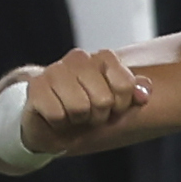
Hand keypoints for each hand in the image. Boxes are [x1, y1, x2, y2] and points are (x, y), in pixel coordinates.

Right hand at [20, 48, 149, 154]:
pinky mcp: (36, 86)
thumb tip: (144, 94)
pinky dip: (59, 123)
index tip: (112, 108)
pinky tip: (57, 117)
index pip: (125, 86)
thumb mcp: (116, 103)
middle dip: (98, 116)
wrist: (51, 119)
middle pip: (103, 100)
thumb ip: (134, 94)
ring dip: (77, 120)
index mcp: (102, 58)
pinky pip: (57, 115)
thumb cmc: (88, 109)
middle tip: (89, 114)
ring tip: (73, 115)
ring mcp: (55, 70)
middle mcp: (79, 58)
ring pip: (79, 108)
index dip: (120, 106)